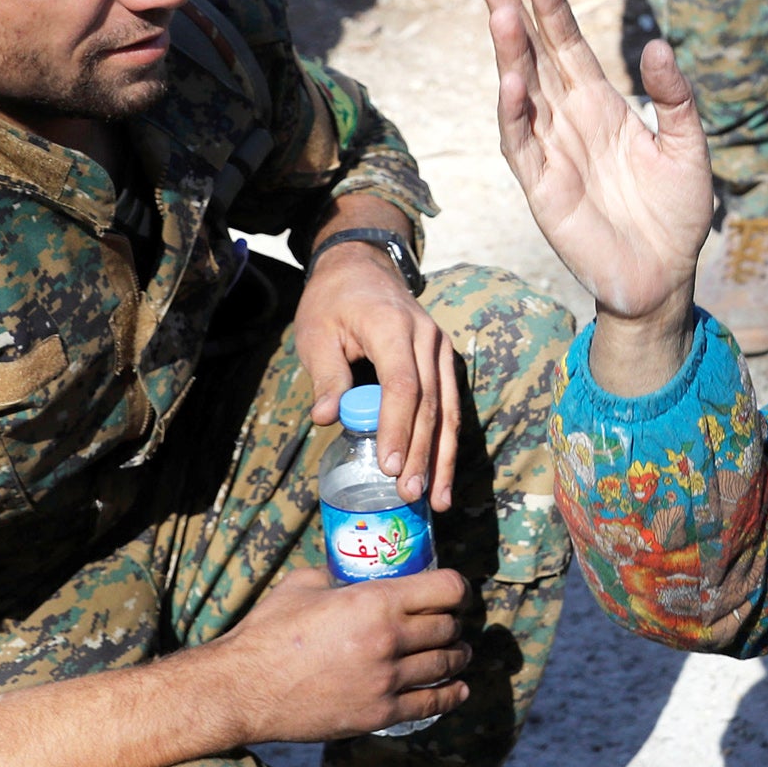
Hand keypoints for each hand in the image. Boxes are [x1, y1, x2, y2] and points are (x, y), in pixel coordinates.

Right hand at [207, 568, 472, 742]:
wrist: (243, 689)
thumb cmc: (268, 632)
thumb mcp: (304, 584)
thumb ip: (338, 573)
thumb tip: (352, 569)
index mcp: (376, 601)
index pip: (446, 588)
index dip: (457, 589)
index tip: (456, 593)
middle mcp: (389, 638)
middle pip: (448, 626)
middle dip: (453, 622)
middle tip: (450, 624)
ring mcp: (386, 679)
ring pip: (445, 663)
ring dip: (457, 656)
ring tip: (457, 653)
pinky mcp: (378, 714)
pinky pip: (430, 703)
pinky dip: (450, 695)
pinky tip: (458, 688)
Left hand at [295, 235, 460, 508]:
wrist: (362, 267)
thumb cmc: (332, 302)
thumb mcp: (317, 332)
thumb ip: (326, 374)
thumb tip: (328, 418)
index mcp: (393, 327)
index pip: (403, 385)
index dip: (398, 428)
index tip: (391, 466)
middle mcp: (427, 338)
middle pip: (432, 403)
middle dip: (423, 453)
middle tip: (412, 494)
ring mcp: (441, 349)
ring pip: (449, 408)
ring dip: (443, 456)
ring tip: (439, 499)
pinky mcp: (443, 360)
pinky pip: (451, 404)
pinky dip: (446, 441)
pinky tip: (441, 473)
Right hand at [479, 0, 710, 385]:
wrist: (666, 275)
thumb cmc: (677, 213)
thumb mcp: (689, 147)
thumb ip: (674, 98)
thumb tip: (656, 45)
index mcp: (602, 107)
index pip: (568, 47)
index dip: (553, 9)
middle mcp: (569, 123)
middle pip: (534, 59)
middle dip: (513, 16)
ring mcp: (552, 153)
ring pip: (521, 93)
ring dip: (509, 54)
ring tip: (502, 12)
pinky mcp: (544, 189)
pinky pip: (522, 144)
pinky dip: (514, 112)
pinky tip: (511, 80)